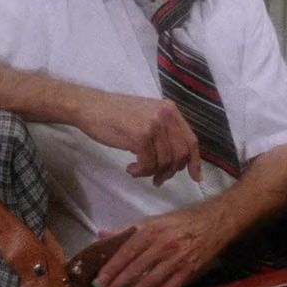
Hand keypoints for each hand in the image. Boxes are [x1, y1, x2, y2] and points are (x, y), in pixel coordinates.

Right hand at [75, 91, 200, 184]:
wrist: (90, 107)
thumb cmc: (115, 114)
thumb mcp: (146, 115)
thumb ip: (163, 131)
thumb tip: (177, 160)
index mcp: (170, 110)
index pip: (191, 140)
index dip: (194, 161)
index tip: (195, 177)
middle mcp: (165, 116)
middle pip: (180, 154)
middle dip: (171, 171)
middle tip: (158, 179)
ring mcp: (153, 125)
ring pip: (165, 162)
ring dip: (152, 173)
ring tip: (138, 171)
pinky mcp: (140, 136)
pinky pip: (149, 164)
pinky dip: (141, 172)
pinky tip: (130, 168)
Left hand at [93, 205, 226, 286]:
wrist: (213, 224)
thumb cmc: (179, 222)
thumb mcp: (152, 220)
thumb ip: (127, 230)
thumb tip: (102, 234)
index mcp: (151, 230)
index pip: (127, 251)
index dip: (112, 267)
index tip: (99, 281)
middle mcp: (162, 245)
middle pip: (136, 269)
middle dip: (118, 286)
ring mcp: (176, 260)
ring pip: (150, 282)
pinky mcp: (188, 272)